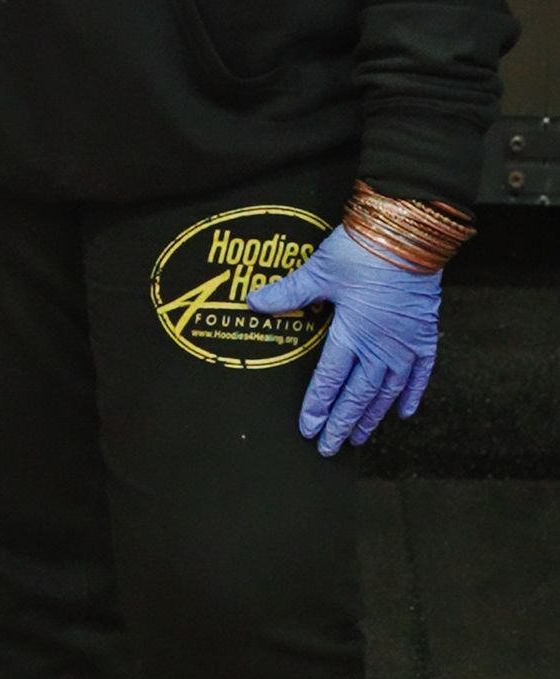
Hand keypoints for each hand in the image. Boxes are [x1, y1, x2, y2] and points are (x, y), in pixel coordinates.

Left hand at [248, 223, 439, 456]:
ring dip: (372, 415)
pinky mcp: (425, 333)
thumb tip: (254, 303)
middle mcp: (380, 346)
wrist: (410, 230)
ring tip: (361, 437)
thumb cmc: (362, 249)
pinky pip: (421, 373)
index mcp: (351, 333)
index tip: (309, 429)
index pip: (329, 380)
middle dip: (343, 423)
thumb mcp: (319, 270)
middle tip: (331, 448)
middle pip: (358, 394)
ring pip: (387, 390)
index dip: (318, 407)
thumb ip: (288, 292)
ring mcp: (406, 342)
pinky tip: (404, 412)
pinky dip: (412, 394)